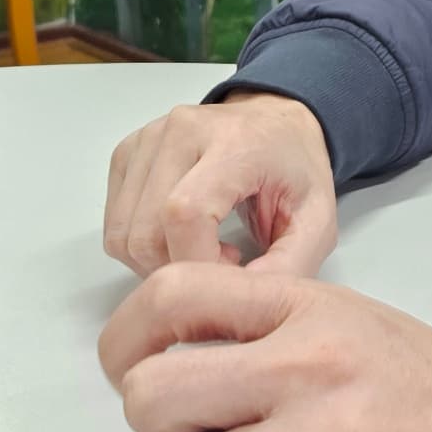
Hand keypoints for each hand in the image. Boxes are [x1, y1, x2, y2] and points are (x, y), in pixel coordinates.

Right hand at [104, 92, 336, 277]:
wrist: (279, 125)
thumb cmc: (295, 171)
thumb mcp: (318, 224)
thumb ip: (286, 269)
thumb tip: (234, 306)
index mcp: (235, 143)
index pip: (184, 213)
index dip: (197, 262)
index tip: (229, 273)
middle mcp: (182, 131)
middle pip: (145, 231)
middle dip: (178, 268)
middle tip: (219, 261)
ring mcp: (149, 139)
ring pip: (122, 234)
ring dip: (157, 261)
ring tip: (203, 246)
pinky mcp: (128, 152)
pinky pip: (114, 223)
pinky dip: (142, 243)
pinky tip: (181, 233)